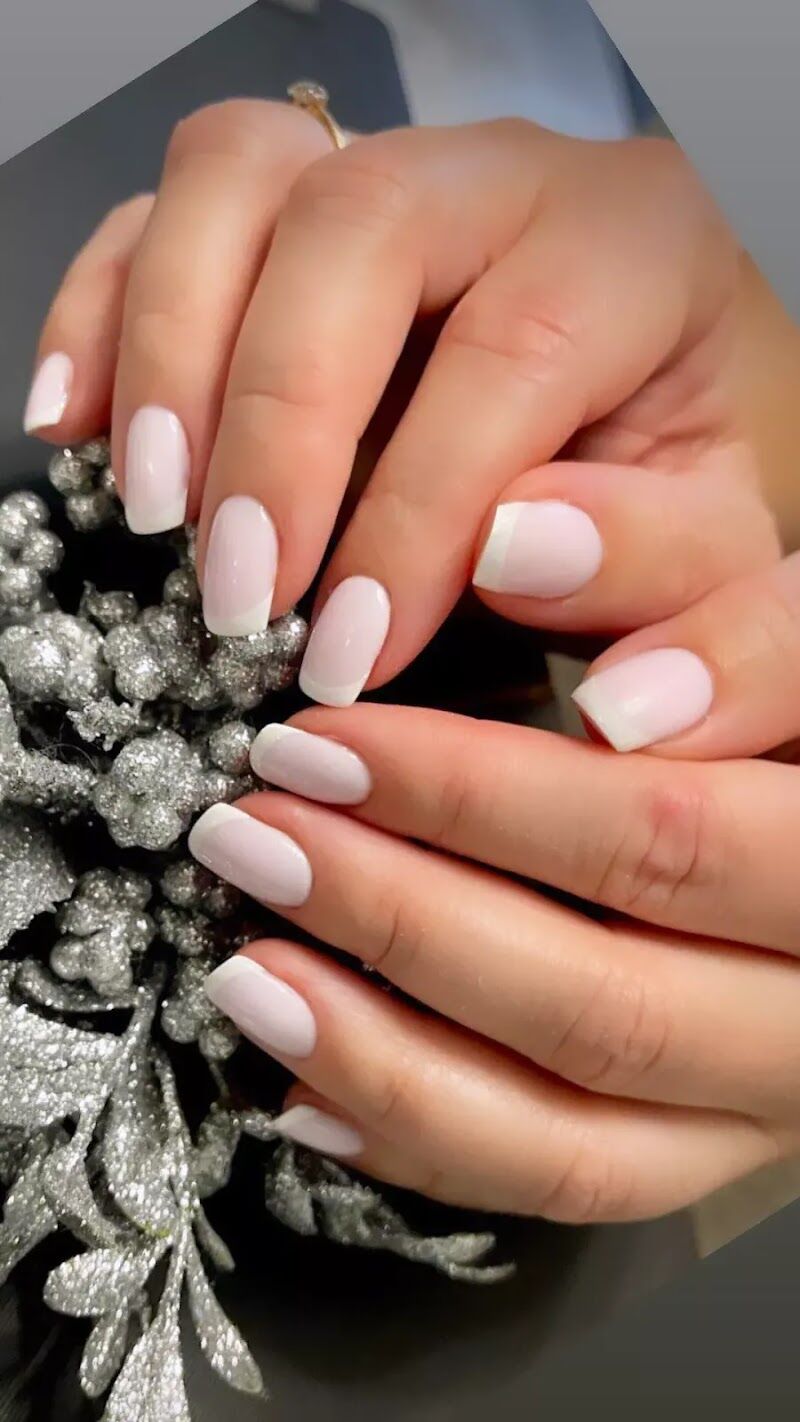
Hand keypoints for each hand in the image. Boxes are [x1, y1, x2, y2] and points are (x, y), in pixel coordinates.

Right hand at [25, 100, 779, 704]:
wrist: (655, 379)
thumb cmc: (681, 460)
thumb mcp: (719, 531)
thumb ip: (656, 556)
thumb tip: (511, 553)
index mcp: (632, 244)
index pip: (506, 356)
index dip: (411, 515)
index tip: (350, 649)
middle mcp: (499, 174)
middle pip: (349, 230)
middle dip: (273, 423)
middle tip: (241, 592)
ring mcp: (378, 168)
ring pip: (236, 177)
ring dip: (168, 352)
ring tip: (156, 511)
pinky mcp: (286, 207)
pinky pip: (162, 210)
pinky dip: (102, 310)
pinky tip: (81, 425)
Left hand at [186, 551, 799, 1223]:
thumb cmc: (783, 697)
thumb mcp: (762, 614)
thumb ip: (664, 574)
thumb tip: (508, 544)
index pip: (668, 840)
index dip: (479, 796)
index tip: (322, 740)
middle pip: (605, 1003)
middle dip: (403, 920)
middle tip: (257, 832)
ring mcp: (762, 1101)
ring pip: (576, 1130)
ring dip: (387, 1052)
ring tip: (247, 965)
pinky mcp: (701, 1152)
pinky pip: (560, 1185)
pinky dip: (424, 1141)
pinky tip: (304, 1085)